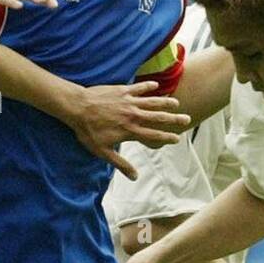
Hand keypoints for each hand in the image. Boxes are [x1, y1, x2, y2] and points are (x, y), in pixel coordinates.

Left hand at [69, 80, 190, 177]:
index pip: (153, 136)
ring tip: (176, 103)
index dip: (166, 137)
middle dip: (173, 119)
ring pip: (152, 101)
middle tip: (186, 119)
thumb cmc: (87, 131)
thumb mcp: (103, 152)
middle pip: (158, 117)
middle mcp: (133, 116)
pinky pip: (139, 87)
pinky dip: (148, 86)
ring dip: (165, 102)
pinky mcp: (122, 90)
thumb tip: (134, 177)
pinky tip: (156, 85)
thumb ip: (121, 164)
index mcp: (130, 131)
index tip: (177, 139)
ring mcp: (128, 102)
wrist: (77, 107)